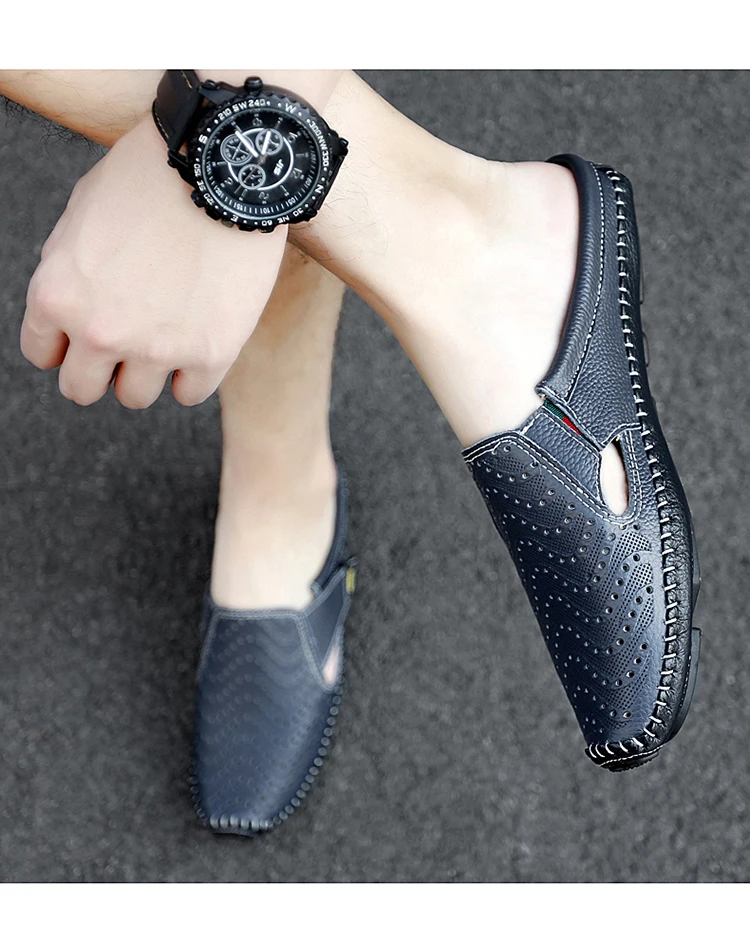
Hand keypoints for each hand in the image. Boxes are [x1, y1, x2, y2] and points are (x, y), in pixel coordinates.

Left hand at [21, 116, 286, 407]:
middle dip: (100, 368)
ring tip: (168, 334)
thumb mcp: (81, 216)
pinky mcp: (210, 353)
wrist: (219, 163)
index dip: (66, 344)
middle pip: (82, 390)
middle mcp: (100, 330)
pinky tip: (200, 339)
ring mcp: (156, 348)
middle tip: (126, 343)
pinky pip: (189, 393)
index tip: (88, 334)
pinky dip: (192, 373)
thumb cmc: (149, 177)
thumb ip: (68, 273)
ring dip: (146, 372)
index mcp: (56, 295)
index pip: (43, 354)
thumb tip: (71, 316)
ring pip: (134, 397)